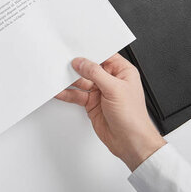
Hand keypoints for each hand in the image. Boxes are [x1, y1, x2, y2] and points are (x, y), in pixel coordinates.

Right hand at [56, 54, 165, 170]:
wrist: (130, 141)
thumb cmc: (133, 117)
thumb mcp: (115, 89)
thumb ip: (95, 73)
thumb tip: (81, 62)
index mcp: (122, 72)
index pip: (104, 56)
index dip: (91, 52)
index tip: (76, 49)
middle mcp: (111, 80)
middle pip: (89, 68)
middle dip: (77, 66)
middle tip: (63, 62)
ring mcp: (100, 92)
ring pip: (80, 81)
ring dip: (69, 80)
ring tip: (57, 76)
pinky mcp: (91, 103)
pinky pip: (76, 95)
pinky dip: (66, 93)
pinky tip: (59, 91)